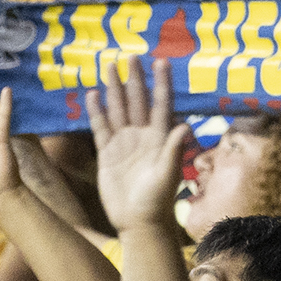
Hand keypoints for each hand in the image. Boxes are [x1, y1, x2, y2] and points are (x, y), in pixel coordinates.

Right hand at [87, 60, 192, 231]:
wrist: (138, 223)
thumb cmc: (157, 201)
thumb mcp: (168, 175)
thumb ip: (175, 150)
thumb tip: (187, 126)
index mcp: (161, 138)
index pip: (162, 104)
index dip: (162, 83)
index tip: (161, 62)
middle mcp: (143, 136)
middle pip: (138, 101)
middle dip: (135, 79)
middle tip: (131, 56)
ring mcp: (125, 143)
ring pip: (118, 110)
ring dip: (114, 89)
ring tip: (110, 67)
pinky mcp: (108, 154)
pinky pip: (101, 128)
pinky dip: (97, 112)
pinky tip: (93, 95)